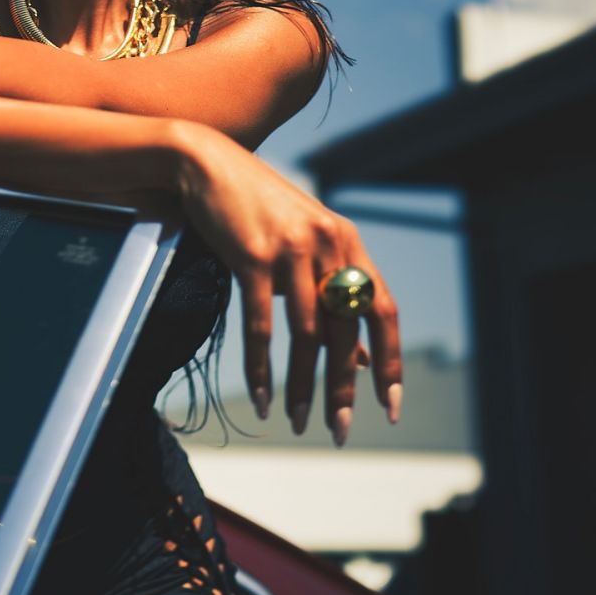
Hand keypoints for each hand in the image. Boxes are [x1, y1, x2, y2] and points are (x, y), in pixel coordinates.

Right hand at [174, 122, 401, 445]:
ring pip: (307, 334)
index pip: (383, 311)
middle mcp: (329, 244)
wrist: (205, 164)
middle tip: (337, 430)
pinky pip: (262, 325)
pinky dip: (262, 367)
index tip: (388, 406)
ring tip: (299, 422)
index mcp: (348, 242)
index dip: (390, 362)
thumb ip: (332, 292)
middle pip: (346, 331)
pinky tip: (262, 397)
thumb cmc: (255, 210)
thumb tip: (359, 359)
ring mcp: (291, 249)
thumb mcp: (304, 245)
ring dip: (304, 386)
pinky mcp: (253, 256)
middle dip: (343, 388)